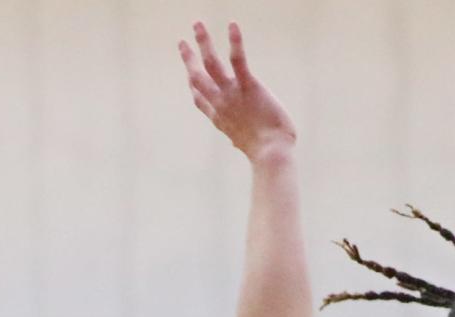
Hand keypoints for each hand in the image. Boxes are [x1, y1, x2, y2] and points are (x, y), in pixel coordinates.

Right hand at [179, 22, 295, 160]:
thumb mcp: (247, 145)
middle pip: (197, 77)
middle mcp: (220, 103)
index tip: (188, 77)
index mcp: (220, 119)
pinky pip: (237, 59)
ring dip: (203, 41)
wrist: (272, 153)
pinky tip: (232, 25)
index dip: (192, 87)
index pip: (200, 100)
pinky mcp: (248, 86)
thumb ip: (240, 138)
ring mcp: (232, 93)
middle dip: (188, 59)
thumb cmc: (267, 153)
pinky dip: (235, 41)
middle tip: (182, 43)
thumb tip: (237, 144)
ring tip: (198, 24)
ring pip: (210, 63)